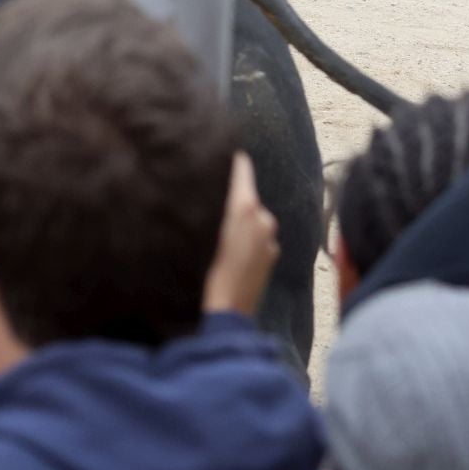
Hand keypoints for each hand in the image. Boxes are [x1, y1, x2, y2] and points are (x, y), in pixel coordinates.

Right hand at [203, 153, 277, 317]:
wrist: (224, 315)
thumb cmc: (202, 273)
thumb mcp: (198, 230)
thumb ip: (207, 201)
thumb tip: (205, 179)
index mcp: (245, 206)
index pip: (240, 165)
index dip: (226, 158)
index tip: (212, 154)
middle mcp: (263, 218)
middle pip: (244, 193)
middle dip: (226, 194)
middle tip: (202, 198)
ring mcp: (270, 240)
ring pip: (249, 217)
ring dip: (234, 220)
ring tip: (210, 232)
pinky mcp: (271, 257)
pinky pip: (255, 238)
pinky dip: (242, 239)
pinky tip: (223, 253)